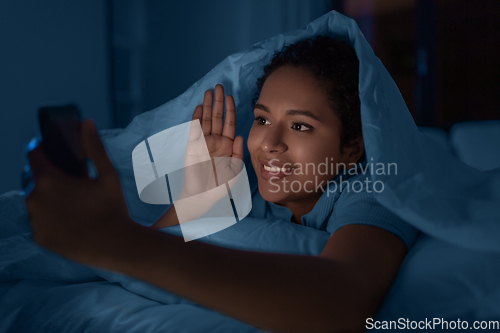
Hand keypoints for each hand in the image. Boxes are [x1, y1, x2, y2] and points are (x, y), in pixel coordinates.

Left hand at [25, 120, 136, 264]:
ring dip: (49, 198)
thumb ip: (93, 147)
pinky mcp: (39, 237)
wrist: (114, 245)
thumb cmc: (112, 208)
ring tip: (73, 204)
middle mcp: (34, 199)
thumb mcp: (108, 175)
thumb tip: (86, 122)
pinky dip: (50, 218)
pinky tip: (70, 220)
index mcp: (48, 179)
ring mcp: (35, 220)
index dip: (45, 150)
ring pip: (37, 201)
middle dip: (51, 178)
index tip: (56, 154)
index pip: (34, 154)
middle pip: (36, 179)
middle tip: (73, 184)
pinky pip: (40, 221)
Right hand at [173, 85, 243, 222]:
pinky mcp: (193, 146)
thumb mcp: (235, 170)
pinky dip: (197, 118)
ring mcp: (203, 143)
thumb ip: (238, 153)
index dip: (230, 109)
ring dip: (208, 105)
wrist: (203, 196)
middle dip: (218, 101)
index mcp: (227, 146)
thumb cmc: (220, 186)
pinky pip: (195, 130)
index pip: (229, 123)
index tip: (230, 96)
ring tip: (208, 91)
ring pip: (206, 119)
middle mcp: (215, 141)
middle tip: (218, 86)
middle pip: (217, 117)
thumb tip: (240, 136)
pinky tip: (200, 107)